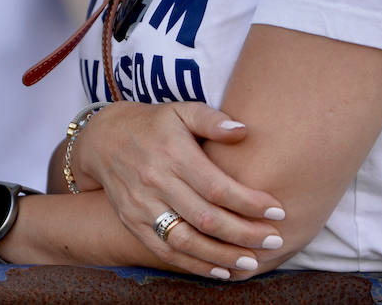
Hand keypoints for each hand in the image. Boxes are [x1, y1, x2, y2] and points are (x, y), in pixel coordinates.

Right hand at [71, 101, 284, 277]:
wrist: (103, 139)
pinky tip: (221, 271)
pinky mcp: (132, 222)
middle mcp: (155, 181)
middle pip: (206, 218)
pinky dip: (194, 265)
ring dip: (222, 256)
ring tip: (252, 262)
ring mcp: (141, 205)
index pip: (216, 186)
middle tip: (274, 239)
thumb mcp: (180, 111)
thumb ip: (211, 120)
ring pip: (186, 240)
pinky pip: (165, 251)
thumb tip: (243, 131)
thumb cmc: (153, 124)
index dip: (249, 203)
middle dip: (244, 234)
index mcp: (172, 153)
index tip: (277, 211)